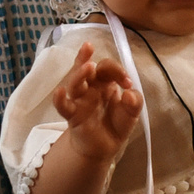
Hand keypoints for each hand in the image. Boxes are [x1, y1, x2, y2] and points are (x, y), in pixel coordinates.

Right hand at [53, 44, 140, 161]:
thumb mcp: (132, 113)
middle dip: (86, 57)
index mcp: (105, 82)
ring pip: (75, 83)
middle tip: (88, 46)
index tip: (127, 83)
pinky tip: (59, 92)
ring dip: (79, 74)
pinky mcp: (72, 115)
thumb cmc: (116, 123)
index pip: (107, 68)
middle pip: (86, 68)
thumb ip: (135, 102)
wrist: (105, 147)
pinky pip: (63, 106)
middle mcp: (91, 87)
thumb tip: (129, 93)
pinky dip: (59, 100)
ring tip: (87, 66)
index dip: (117, 70)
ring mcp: (80, 100)